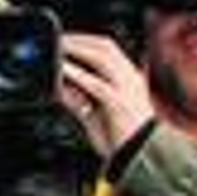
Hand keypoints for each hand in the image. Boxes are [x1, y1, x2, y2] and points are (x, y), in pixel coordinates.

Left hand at [59, 32, 154, 157]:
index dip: (84, 40)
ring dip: (78, 50)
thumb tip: (58, 87)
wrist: (139, 157)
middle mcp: (128, 78)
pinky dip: (80, 75)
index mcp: (126, 78)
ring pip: (103, 59)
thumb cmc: (118, 138)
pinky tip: (64, 70)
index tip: (64, 38)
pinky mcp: (119, 103)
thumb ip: (77, 99)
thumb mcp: (92, 113)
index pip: (106, 49)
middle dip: (79, 40)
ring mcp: (126, 89)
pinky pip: (98, 84)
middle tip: (57, 39)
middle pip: (105, 47)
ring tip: (59, 48)